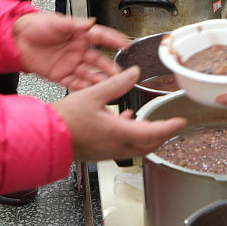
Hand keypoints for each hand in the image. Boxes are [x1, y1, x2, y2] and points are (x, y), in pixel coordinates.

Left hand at [13, 14, 128, 89]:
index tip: (126, 44)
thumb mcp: (57, 22)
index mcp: (79, 34)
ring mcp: (69, 63)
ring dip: (99, 79)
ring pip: (88, 73)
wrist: (16, 39)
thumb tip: (91, 22)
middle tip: (121, 72)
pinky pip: (74, 82)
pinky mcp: (59, 74)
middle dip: (110, 66)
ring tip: (110, 85)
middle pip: (98, 60)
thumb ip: (75, 24)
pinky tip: (92, 90)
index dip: (114, 40)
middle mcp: (76, 49)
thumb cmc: (36, 25)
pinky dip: (83, 87)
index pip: (101, 37)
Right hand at [53, 67, 187, 161]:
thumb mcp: (93, 94)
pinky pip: (123, 147)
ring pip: (137, 148)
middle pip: (149, 145)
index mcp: (118, 132)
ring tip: (151, 123)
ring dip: (147, 137)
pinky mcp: (99, 153)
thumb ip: (116, 83)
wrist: (46, 138)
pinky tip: (124, 122)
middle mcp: (116, 146)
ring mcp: (108, 152)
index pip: (153, 132)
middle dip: (163, 135)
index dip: (170, 127)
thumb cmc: (65, 120)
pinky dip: (131, 137)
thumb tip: (134, 72)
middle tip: (171, 125)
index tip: (180, 122)